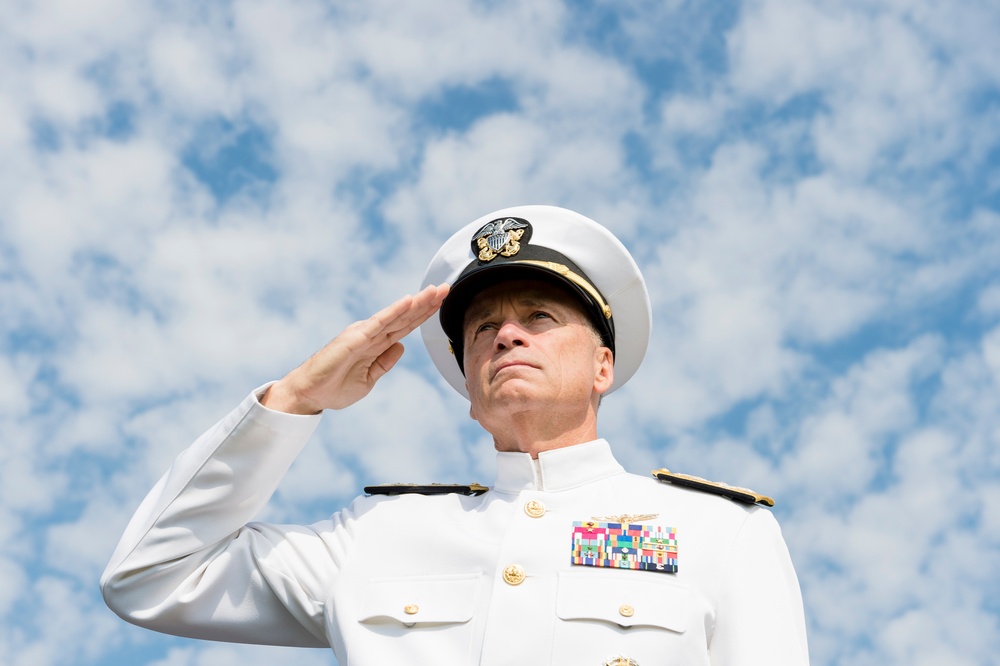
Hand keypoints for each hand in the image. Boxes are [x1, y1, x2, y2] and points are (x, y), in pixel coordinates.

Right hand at [262, 284, 449, 413]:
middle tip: (446, 288)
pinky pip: (380, 322)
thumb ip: (385, 363)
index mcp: (375, 344)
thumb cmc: (334, 387)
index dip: (423, 314)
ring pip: (396, 316)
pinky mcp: (355, 338)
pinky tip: (409, 301)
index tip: (441, 302)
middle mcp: (371, 334)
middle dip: (426, 303)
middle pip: (405, 317)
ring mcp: (364, 334)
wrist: (310, 394)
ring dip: (416, 303)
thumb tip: (402, 346)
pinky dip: (395, 311)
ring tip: (434, 291)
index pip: (405, 326)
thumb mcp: (369, 379)